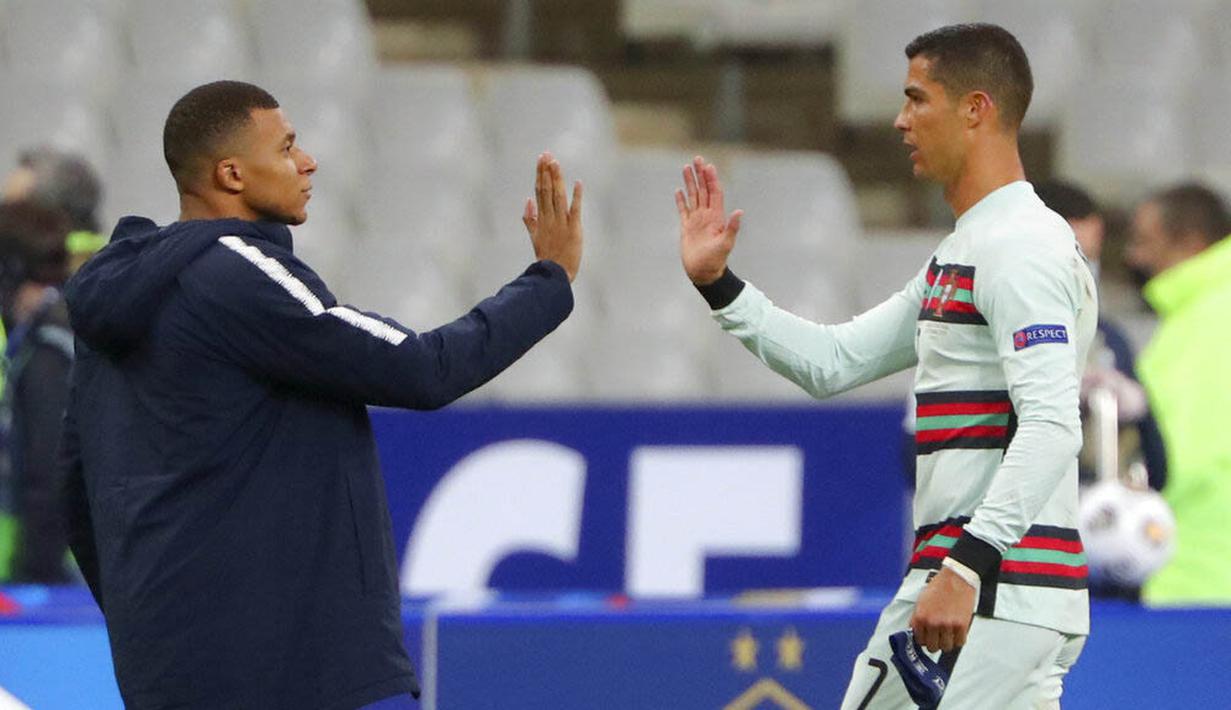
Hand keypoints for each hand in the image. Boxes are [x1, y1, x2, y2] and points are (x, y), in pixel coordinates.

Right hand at [523, 152, 581, 282]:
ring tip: (555, 162)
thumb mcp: (534, 237)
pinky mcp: (574, 229)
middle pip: (547, 190)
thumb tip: (526, 201)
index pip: (539, 191)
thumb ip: (529, 219)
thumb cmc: (547, 257)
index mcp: (541, 218)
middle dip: (546, 171)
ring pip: (558, 196)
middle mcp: (550, 217)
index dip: (540, 174)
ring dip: (557, 178)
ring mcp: (561, 222)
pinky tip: (577, 183)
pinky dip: (576, 196)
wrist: (555, 274)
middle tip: (547, 154)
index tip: (541, 160)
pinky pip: (575, 209)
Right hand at [675, 155, 742, 285]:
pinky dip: (681, 200)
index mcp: (716, 216)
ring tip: (686, 167)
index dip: (711, 179)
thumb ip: (732, 227)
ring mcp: (696, 220)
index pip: (714, 193)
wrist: (704, 272)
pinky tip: (679, 190)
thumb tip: (740, 211)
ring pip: (693, 196)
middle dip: (700, 174)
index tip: (708, 166)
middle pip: (703, 190)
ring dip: (690, 182)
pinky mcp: (686, 228)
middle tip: (697, 158)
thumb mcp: (726, 244)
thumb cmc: (716, 260)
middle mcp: (706, 215)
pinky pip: (683, 210)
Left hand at [909, 566, 975, 652]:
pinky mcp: (961, 626)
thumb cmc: (940, 586)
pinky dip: (959, 639)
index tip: (928, 637)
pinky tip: (957, 632)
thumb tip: (917, 632)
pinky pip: (959, 642)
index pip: (919, 640)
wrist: (957, 577)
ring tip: (949, 633)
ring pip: (945, 647)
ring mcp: (947, 625)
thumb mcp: (921, 601)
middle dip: (935, 642)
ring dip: (947, 642)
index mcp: (920, 617)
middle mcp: (932, 623)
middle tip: (939, 636)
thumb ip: (918, 618)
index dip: (924, 639)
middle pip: (932, 647)